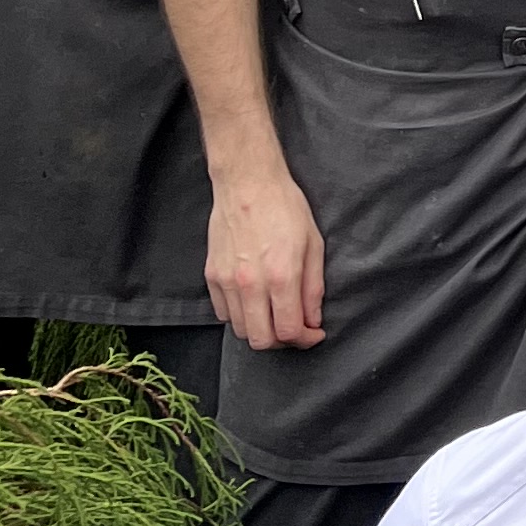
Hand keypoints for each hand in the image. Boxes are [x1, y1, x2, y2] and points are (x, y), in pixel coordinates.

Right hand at [210, 161, 327, 352]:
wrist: (247, 182)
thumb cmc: (285, 207)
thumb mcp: (313, 244)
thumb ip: (313, 288)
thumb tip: (313, 319)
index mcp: (281, 276)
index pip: (289, 331)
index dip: (305, 339)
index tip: (313, 332)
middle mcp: (250, 284)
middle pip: (260, 340)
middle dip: (281, 342)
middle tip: (294, 328)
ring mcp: (227, 281)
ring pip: (239, 330)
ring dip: (260, 329)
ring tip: (274, 313)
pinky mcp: (211, 275)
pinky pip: (223, 313)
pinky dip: (239, 316)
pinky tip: (254, 301)